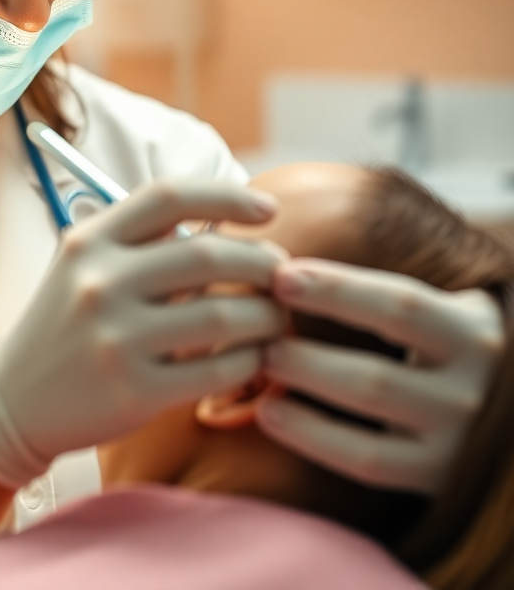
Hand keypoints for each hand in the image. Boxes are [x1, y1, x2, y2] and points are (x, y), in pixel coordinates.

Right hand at [0, 180, 286, 488]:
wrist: (14, 401)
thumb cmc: (64, 325)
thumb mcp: (84, 265)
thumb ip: (142, 240)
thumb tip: (226, 220)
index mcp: (90, 241)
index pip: (169, 195)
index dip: (228, 195)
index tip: (268, 209)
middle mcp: (100, 282)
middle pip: (209, 254)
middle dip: (264, 261)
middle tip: (284, 273)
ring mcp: (116, 338)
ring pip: (224, 315)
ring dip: (268, 315)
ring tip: (277, 318)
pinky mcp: (134, 392)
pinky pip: (219, 370)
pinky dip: (250, 361)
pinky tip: (254, 357)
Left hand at [257, 258, 505, 494]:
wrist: (502, 412)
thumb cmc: (446, 341)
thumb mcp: (440, 308)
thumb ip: (381, 291)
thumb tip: (286, 264)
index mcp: (470, 332)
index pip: (400, 305)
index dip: (338, 290)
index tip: (281, 276)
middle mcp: (471, 390)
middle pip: (375, 375)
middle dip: (304, 353)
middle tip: (253, 333)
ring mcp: (457, 440)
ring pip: (369, 416)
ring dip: (304, 386)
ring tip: (256, 364)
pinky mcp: (436, 478)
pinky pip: (366, 460)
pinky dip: (312, 436)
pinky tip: (268, 413)